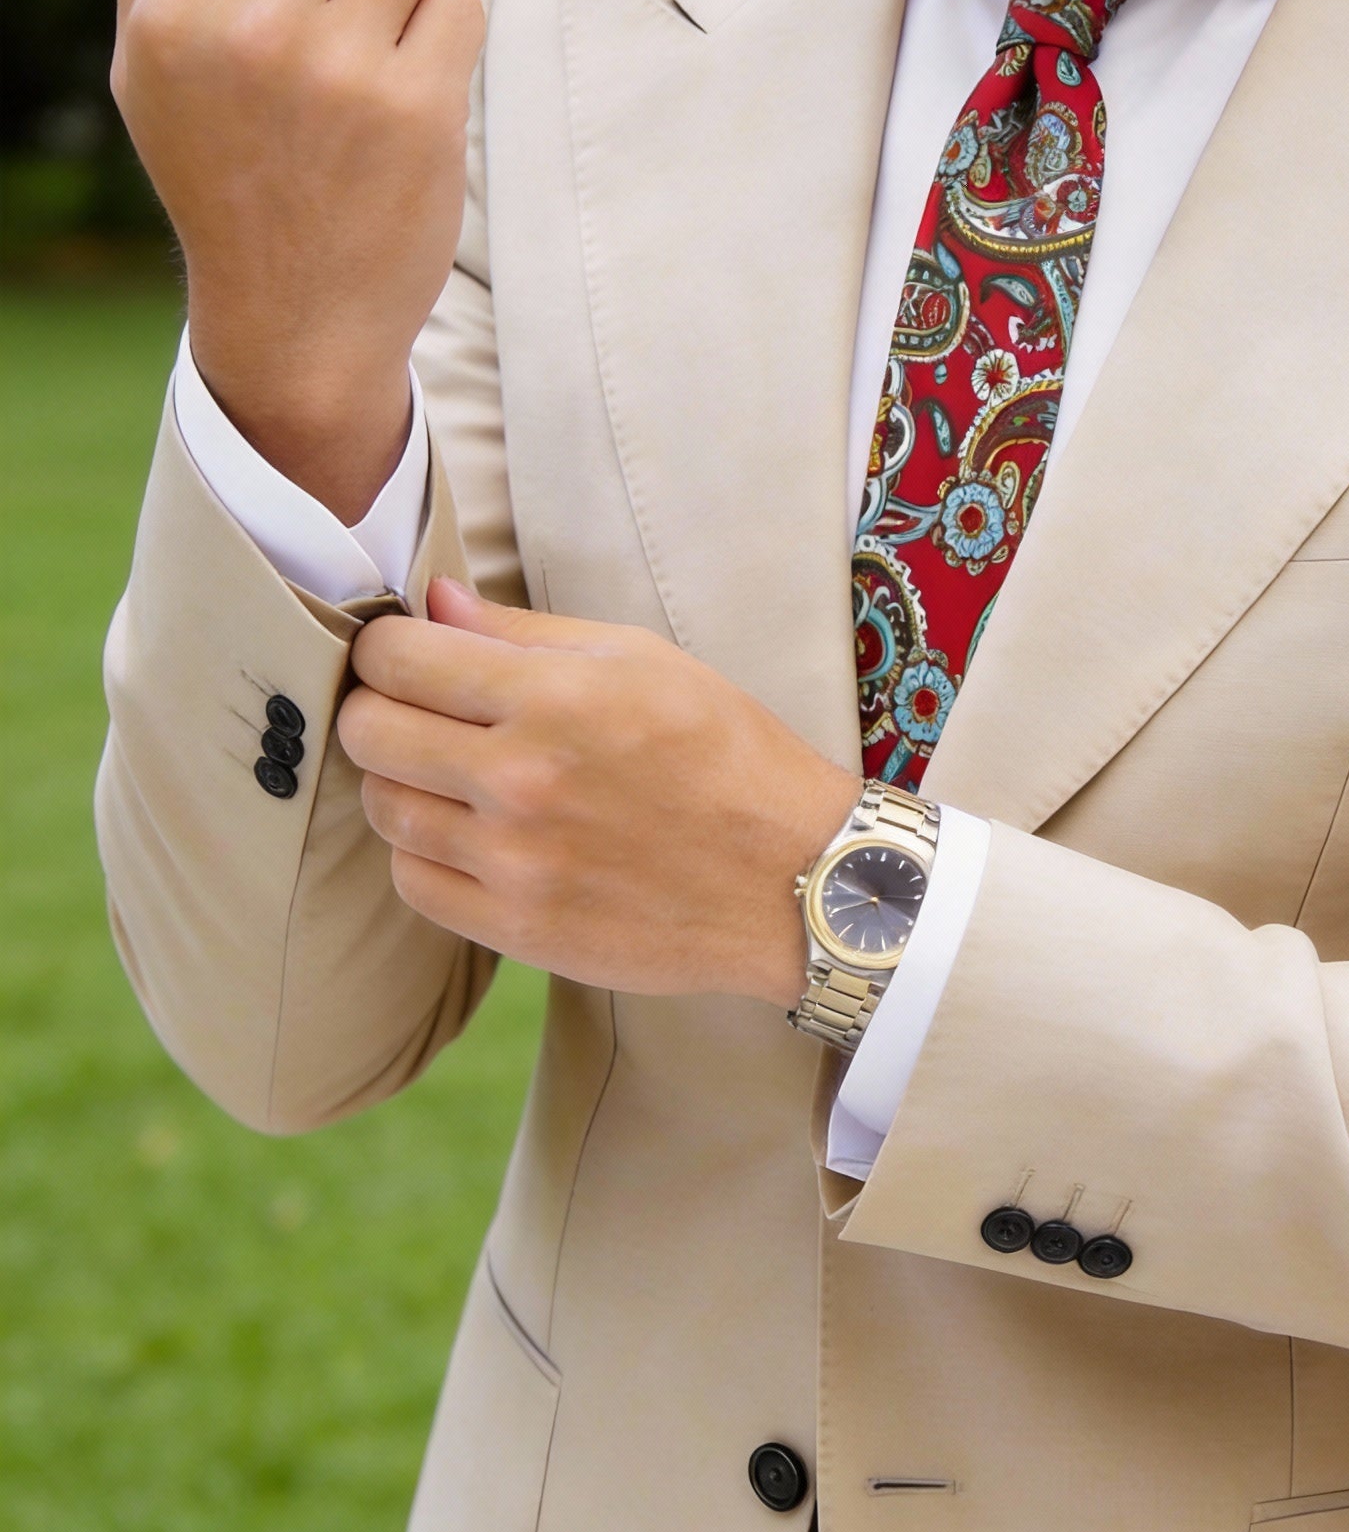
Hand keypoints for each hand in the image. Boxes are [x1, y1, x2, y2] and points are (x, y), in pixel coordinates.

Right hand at [111, 0, 484, 521]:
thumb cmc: (223, 185)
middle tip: (344, 9)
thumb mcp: (153, 80)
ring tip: (377, 50)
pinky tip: (415, 82)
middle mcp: (253, 30)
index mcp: (176, 9)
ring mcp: (341, 70)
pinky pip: (459, 3)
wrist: (296, 317)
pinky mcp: (421, 111)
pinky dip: (446, 34)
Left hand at [337, 581, 862, 1004]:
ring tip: (454, 777)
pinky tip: (472, 837)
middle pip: (369, 731)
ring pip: (383, 809)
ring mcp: (516, 862)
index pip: (397, 657)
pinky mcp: (519, 927)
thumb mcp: (647, 662)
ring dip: (402, 783)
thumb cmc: (731, 757)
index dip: (390, 647)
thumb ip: (530, 633)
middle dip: (380, 709)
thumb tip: (435, 604)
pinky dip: (425, 854)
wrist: (796, 879)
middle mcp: (523, 780)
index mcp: (555, 698)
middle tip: (421, 713)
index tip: (410, 656)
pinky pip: (413, 883)